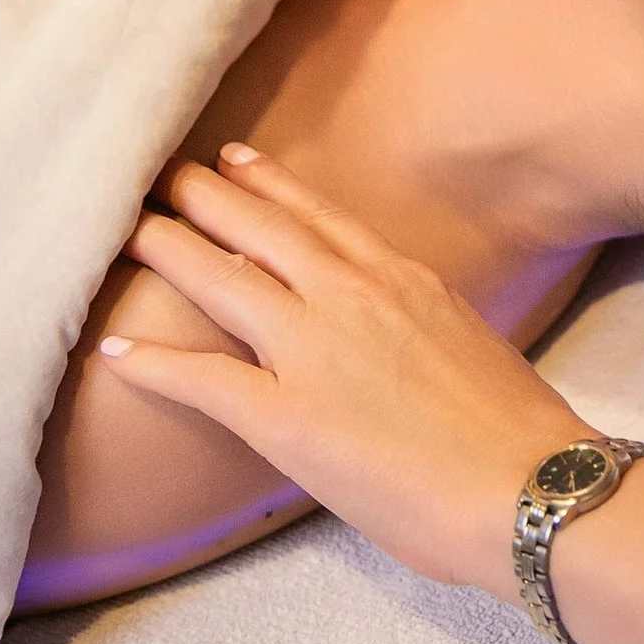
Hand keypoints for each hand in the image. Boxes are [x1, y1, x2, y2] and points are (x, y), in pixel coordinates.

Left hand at [98, 149, 599, 591]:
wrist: (530, 484)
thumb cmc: (517, 433)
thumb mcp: (473, 345)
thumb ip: (424, 327)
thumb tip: (403, 342)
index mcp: (405, 280)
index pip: (323, 218)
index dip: (270, 185)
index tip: (234, 159)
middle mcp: (354, 298)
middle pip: (261, 231)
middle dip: (203, 197)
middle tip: (158, 174)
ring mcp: (316, 352)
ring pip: (222, 282)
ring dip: (167, 250)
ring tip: (125, 230)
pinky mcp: (287, 416)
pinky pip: (202, 380)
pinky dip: (153, 363)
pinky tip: (114, 352)